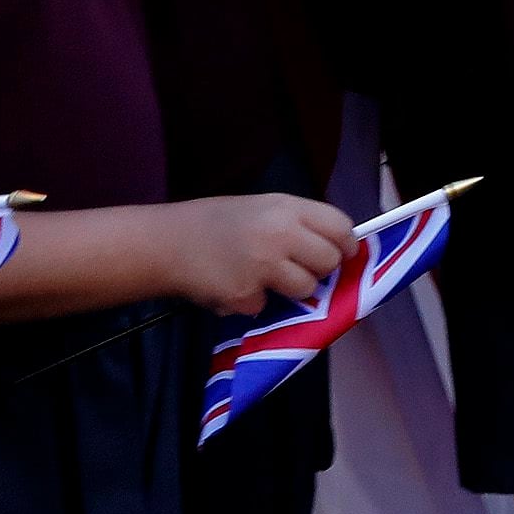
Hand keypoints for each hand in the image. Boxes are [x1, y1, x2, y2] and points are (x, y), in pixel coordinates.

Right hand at [164, 192, 354, 316]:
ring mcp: (264, 266)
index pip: (340, 226)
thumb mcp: (262, 208)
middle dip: (321, 269)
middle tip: (300, 268)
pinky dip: (254, 302)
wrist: (167, 243)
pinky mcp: (246, 295)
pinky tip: (234, 286)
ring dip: (292, 290)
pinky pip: (268, 306)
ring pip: (307, 288)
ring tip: (265, 277)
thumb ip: (297, 223)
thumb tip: (336, 246)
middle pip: (330, 260)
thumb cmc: (216, 223)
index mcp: (286, 207)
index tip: (342, 253)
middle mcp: (280, 234)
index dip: (346, 243)